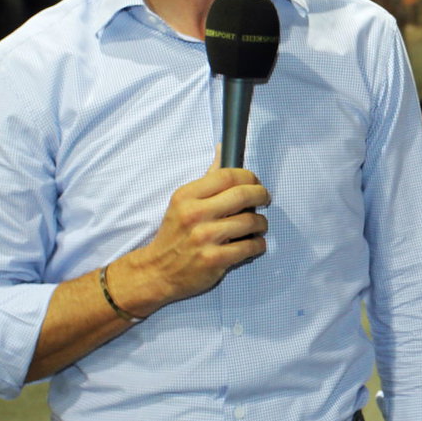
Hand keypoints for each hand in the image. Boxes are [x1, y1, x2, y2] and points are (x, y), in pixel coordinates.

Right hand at [125, 160, 270, 313]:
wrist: (157, 271)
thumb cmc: (175, 234)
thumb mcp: (184, 202)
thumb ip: (208, 178)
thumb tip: (222, 149)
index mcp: (186, 196)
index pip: (228, 175)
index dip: (249, 177)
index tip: (255, 183)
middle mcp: (194, 214)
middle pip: (243, 194)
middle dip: (262, 195)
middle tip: (264, 199)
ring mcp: (204, 238)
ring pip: (251, 221)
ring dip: (261, 223)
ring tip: (258, 225)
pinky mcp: (214, 260)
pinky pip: (251, 246)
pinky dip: (258, 244)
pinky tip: (253, 243)